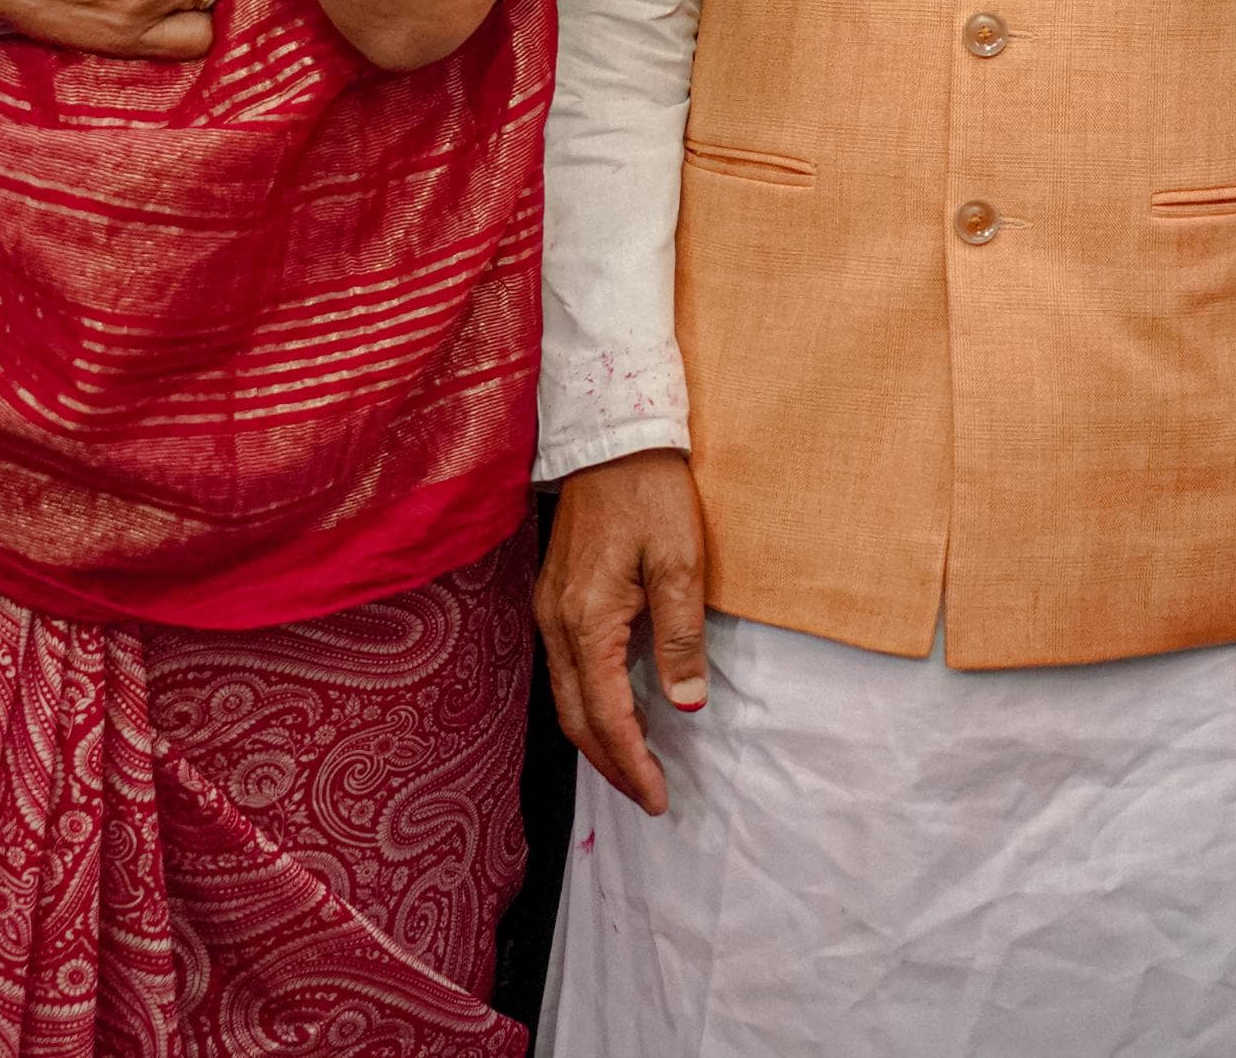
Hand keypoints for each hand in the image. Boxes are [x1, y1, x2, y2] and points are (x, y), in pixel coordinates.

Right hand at [536, 448, 710, 814]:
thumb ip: (681, 637)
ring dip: (597, 737)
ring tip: (635, 765)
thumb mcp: (680, 561)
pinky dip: (588, 703)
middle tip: (649, 795)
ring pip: (566, 696)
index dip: (633, 763)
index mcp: (588, 620)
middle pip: (575, 717)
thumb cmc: (651, 492)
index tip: (659, 797)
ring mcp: (549, 608)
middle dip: (611, 764)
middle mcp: (556, 622)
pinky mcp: (554, 596)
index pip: (607, 715)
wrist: (610, 436)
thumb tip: (686, 705)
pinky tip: (615, 709)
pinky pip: (565, 669)